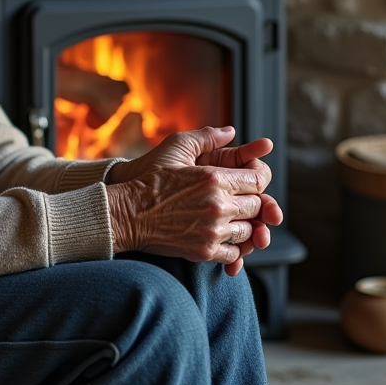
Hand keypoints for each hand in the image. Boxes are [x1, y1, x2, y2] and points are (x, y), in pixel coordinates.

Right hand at [105, 126, 283, 275]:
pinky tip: (221, 237)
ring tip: (228, 219)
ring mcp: (213, 231)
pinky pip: (235, 253)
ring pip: (249, 231)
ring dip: (243, 226)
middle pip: (257, 207)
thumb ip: (207, 136)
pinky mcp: (204, 251)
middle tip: (237, 200)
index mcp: (215, 178)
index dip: (258, 179)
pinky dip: (233, 248)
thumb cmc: (149, 179)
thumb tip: (230, 131)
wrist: (126, 213)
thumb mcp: (175, 147)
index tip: (248, 182)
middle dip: (251, 203)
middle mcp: (219, 205)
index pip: (259, 180)